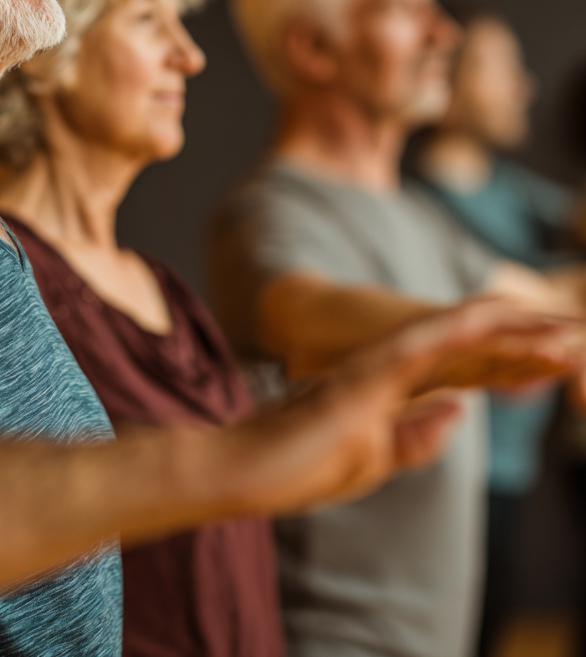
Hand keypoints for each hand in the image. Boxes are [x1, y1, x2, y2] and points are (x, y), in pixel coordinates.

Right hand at [220, 302, 565, 514]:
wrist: (241, 468)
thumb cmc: (296, 464)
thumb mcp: (372, 458)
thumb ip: (415, 435)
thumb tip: (459, 411)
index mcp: (392, 391)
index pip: (463, 371)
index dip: (512, 363)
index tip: (559, 358)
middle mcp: (386, 372)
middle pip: (467, 350)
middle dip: (523, 342)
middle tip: (575, 334)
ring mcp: (371, 371)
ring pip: (450, 341)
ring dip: (503, 332)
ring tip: (555, 325)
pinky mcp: (356, 381)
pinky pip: (413, 350)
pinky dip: (454, 336)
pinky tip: (488, 324)